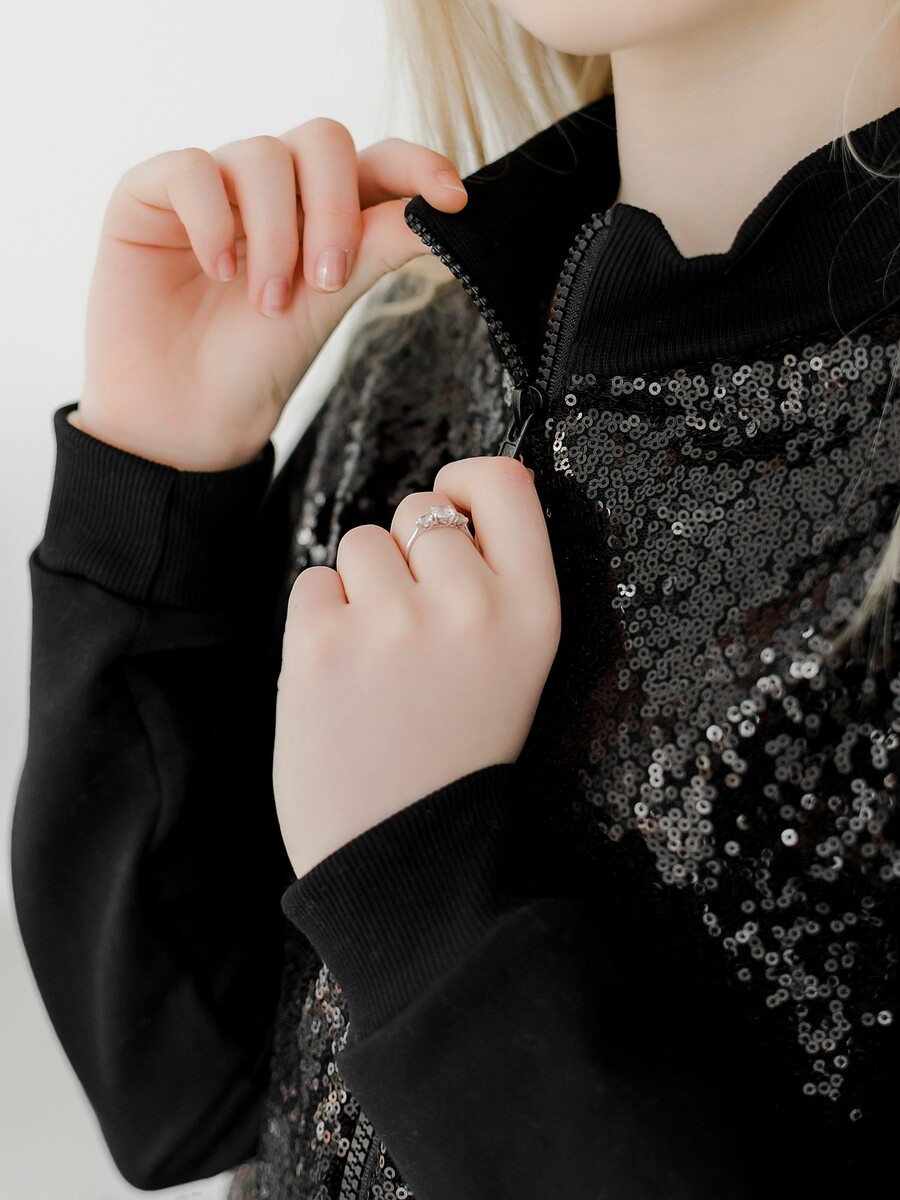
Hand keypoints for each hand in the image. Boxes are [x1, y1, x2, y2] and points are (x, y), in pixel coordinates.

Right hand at [73, 119, 466, 470]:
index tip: (452, 199)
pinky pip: (193, 168)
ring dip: (275, 234)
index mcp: (321, 210)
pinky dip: (213, 220)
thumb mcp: (330, 304)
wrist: (185, 413)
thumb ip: (379, 247)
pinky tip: (217, 270)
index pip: (376, 161)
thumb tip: (441, 209)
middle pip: (323, 140)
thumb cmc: (257, 362)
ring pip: (263, 153)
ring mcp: (213, 184)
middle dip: (333, 209)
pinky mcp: (151, 191)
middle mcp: (271, 187)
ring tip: (266, 301)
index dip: (416, 166)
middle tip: (327, 280)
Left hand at [273, 456, 560, 880]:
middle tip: (412, 638)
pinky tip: (342, 678)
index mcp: (533, 613)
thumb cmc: (454, 756)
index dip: (466, 481)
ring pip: (360, 544)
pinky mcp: (322, 643)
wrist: (401, 855)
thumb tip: (443, 503)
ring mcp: (395, 623)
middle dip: (406, 558)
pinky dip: (318, 622)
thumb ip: (494, 585)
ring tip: (377, 664)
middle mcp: (471, 606)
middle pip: (419, 512)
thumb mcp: (515, 668)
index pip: (505, 484)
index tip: (448, 502)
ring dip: (359, 591)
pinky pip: (312, 582)